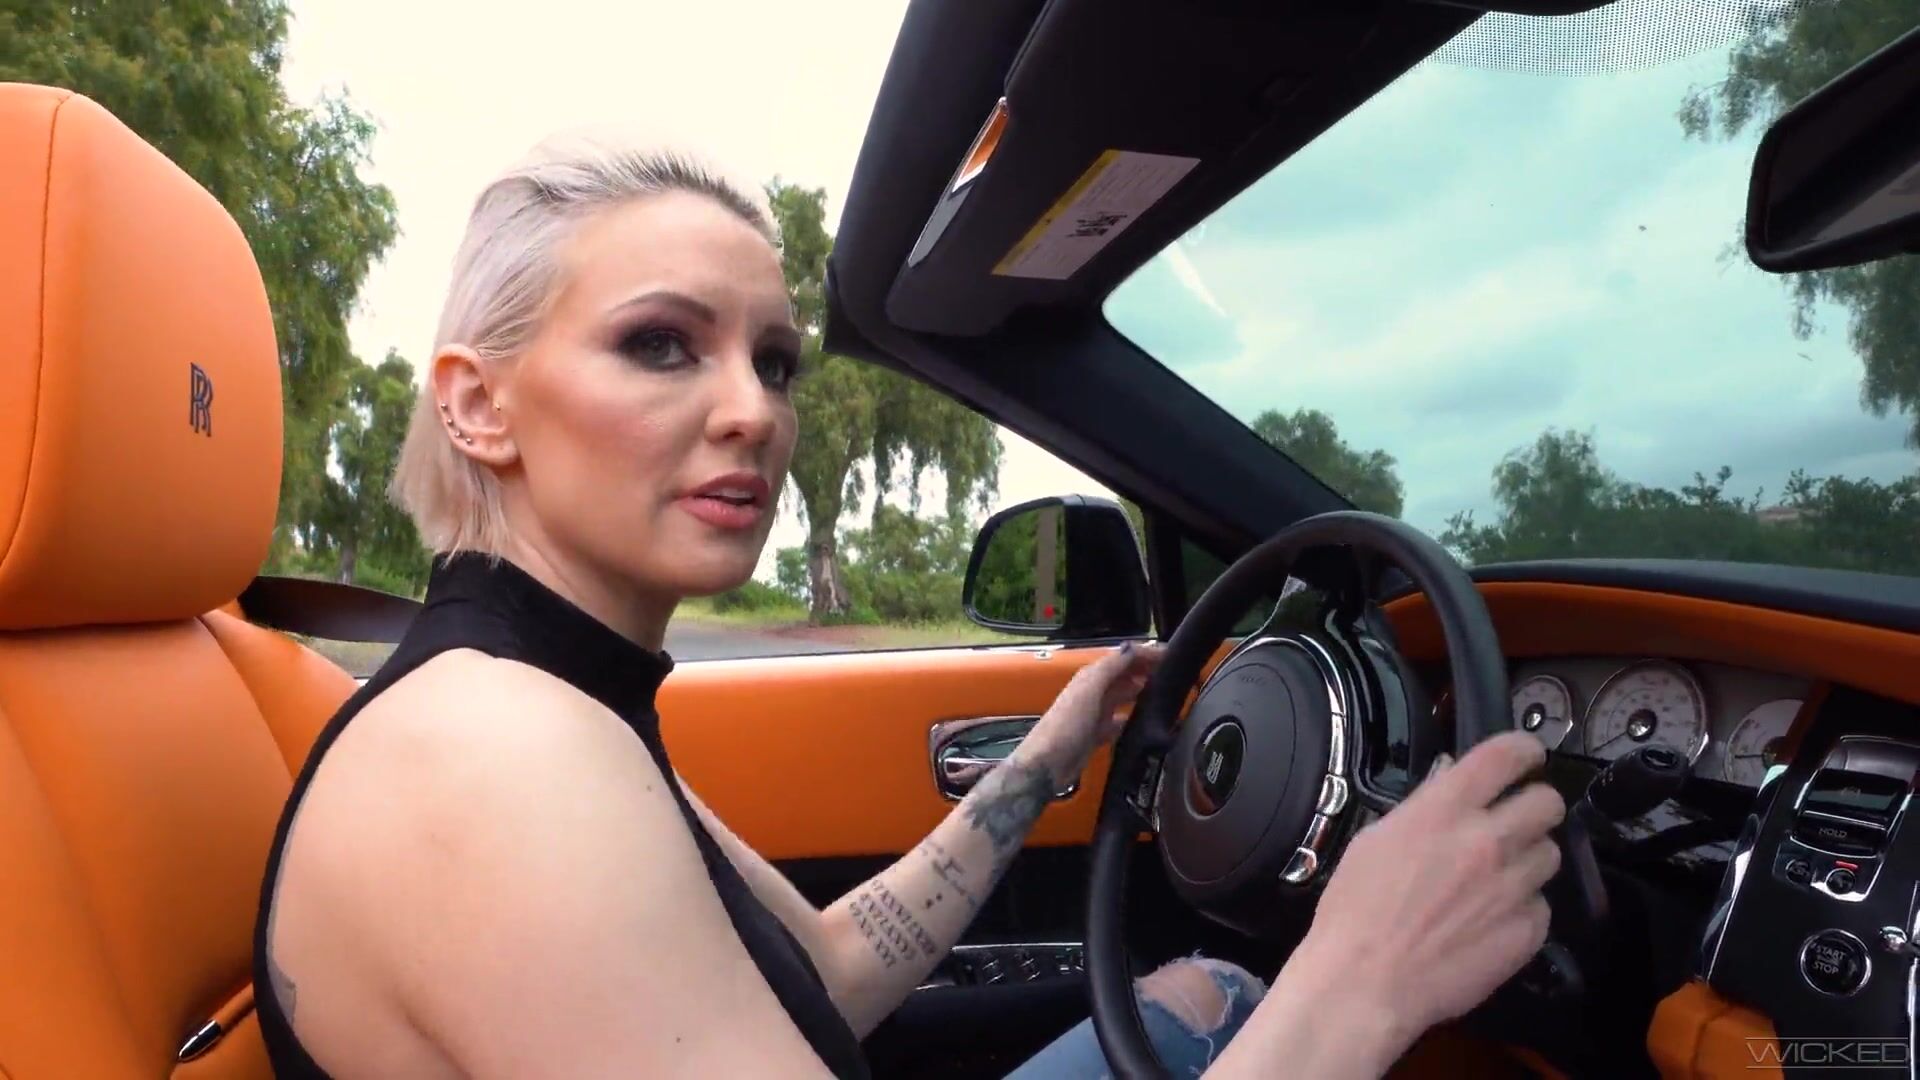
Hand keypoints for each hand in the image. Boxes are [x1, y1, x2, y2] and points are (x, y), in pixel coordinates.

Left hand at [1018, 641, 1164, 781]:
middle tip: (1173, 674)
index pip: (1122, 658)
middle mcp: (1092, 692)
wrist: (1047, 764)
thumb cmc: (1067, 725)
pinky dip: (1130, 719)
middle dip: (1145, 670)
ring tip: (1165, 694)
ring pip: (1122, 697)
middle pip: (1123, 675)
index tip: (1171, 656)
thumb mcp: (1089, 690)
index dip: (1145, 654)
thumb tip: (1131, 647)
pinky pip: (1118, 722)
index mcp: (1090, 677)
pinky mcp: (1095, 735)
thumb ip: (1109, 668)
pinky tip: (1144, 723)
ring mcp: (1094, 714)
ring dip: (1140, 692)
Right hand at [1277, 731, 1564, 1056]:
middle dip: (1535, 806)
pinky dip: (1521, 909)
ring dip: (1528, 859)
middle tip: (1516, 821)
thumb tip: (1452, 782)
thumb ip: (1424, 808)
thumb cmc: (1355, 908)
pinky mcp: (1527, 931)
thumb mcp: (1376, 839)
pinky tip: (1491, 921)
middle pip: (1548, 802)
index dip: (1524, 750)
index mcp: (1445, 809)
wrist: (1365, 982)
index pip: (1508, 754)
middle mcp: (1489, 840)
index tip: (1526, 757)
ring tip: (1498, 878)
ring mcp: (1513, 887)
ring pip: (1550, 854)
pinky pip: (1541, 906)